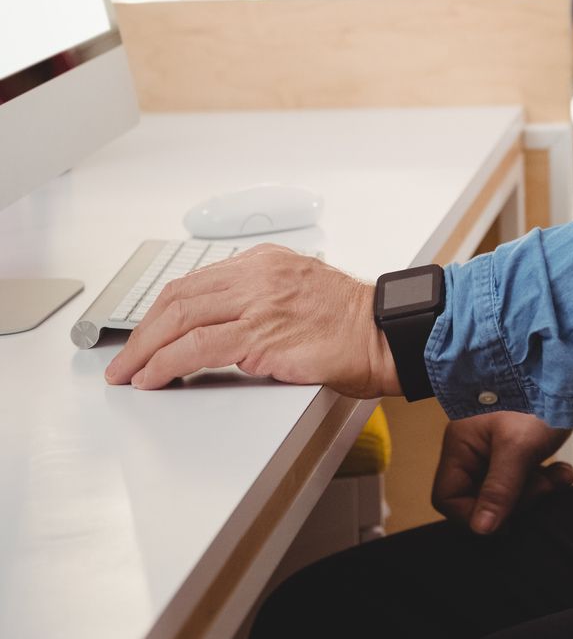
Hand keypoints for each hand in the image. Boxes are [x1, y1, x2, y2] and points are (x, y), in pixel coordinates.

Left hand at [104, 245, 398, 396]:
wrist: (382, 334)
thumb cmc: (348, 322)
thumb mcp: (298, 289)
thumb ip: (261, 296)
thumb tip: (221, 324)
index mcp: (265, 261)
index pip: (195, 281)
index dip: (161, 311)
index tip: (145, 333)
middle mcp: (257, 275)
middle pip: (178, 296)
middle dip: (143, 331)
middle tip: (124, 359)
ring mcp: (257, 303)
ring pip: (180, 318)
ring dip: (145, 349)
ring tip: (129, 372)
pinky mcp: (259, 336)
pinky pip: (195, 348)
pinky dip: (165, 363)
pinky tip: (154, 377)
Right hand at [432, 411, 572, 534]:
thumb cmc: (538, 401)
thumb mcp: (519, 447)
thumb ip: (499, 489)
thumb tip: (481, 530)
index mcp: (461, 442)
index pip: (448, 496)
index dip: (473, 514)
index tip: (507, 519)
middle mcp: (474, 446)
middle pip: (479, 498)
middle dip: (515, 501)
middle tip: (541, 488)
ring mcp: (497, 447)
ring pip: (506, 492)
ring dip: (534, 491)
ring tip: (556, 479)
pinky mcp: (520, 449)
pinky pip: (525, 479)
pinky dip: (545, 481)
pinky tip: (562, 473)